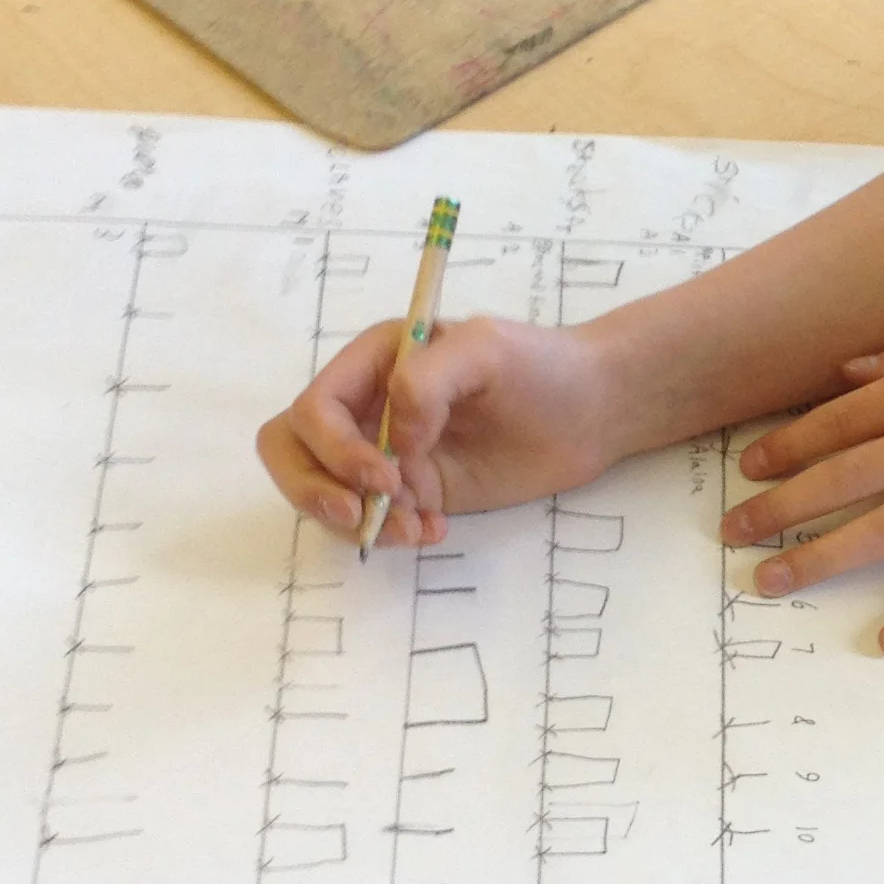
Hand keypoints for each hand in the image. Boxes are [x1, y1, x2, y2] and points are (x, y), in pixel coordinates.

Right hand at [256, 316, 620, 547]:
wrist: (593, 410)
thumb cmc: (541, 365)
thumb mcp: (485, 349)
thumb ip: (427, 380)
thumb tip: (395, 440)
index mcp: (371, 362)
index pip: (314, 409)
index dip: (334, 449)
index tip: (385, 476)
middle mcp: (368, 406)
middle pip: (290, 451)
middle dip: (313, 490)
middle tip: (361, 517)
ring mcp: (387, 452)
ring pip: (324, 493)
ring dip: (355, 521)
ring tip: (416, 530)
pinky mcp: (415, 490)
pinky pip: (371, 519)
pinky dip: (388, 534)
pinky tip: (434, 531)